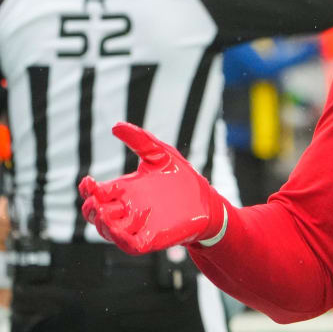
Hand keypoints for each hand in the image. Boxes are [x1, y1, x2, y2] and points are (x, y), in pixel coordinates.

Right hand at [79, 122, 224, 254]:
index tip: (88, 182)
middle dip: (90, 209)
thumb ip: (140, 140)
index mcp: (124, 190)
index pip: (95, 193)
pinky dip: (122, 239)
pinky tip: (121, 230)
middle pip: (96, 214)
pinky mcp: (152, 238)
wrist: (207, 200)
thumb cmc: (182, 178)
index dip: (86, 189)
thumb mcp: (161, 154)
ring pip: (108, 231)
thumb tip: (115, 125)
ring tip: (103, 213)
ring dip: (102, 225)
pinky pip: (130, 244)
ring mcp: (138, 226)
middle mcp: (127, 209)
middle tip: (95, 200)